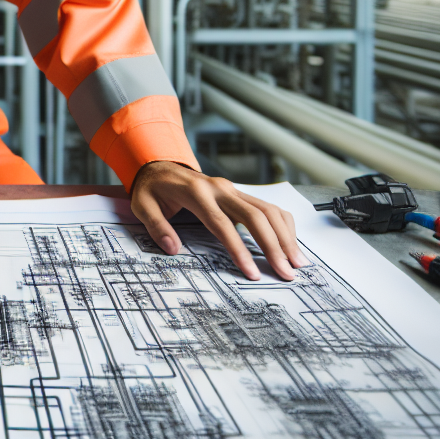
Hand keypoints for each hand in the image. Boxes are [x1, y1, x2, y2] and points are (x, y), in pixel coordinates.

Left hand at [129, 161, 306, 280]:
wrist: (159, 165)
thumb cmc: (152, 189)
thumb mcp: (142, 206)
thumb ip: (157, 226)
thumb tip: (172, 248)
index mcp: (197, 193)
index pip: (223, 225)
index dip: (240, 250)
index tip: (252, 272)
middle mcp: (221, 188)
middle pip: (256, 217)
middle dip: (274, 246)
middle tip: (286, 273)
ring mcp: (233, 189)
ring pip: (268, 210)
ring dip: (285, 237)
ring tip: (296, 263)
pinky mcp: (240, 193)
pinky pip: (268, 206)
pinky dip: (283, 224)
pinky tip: (290, 243)